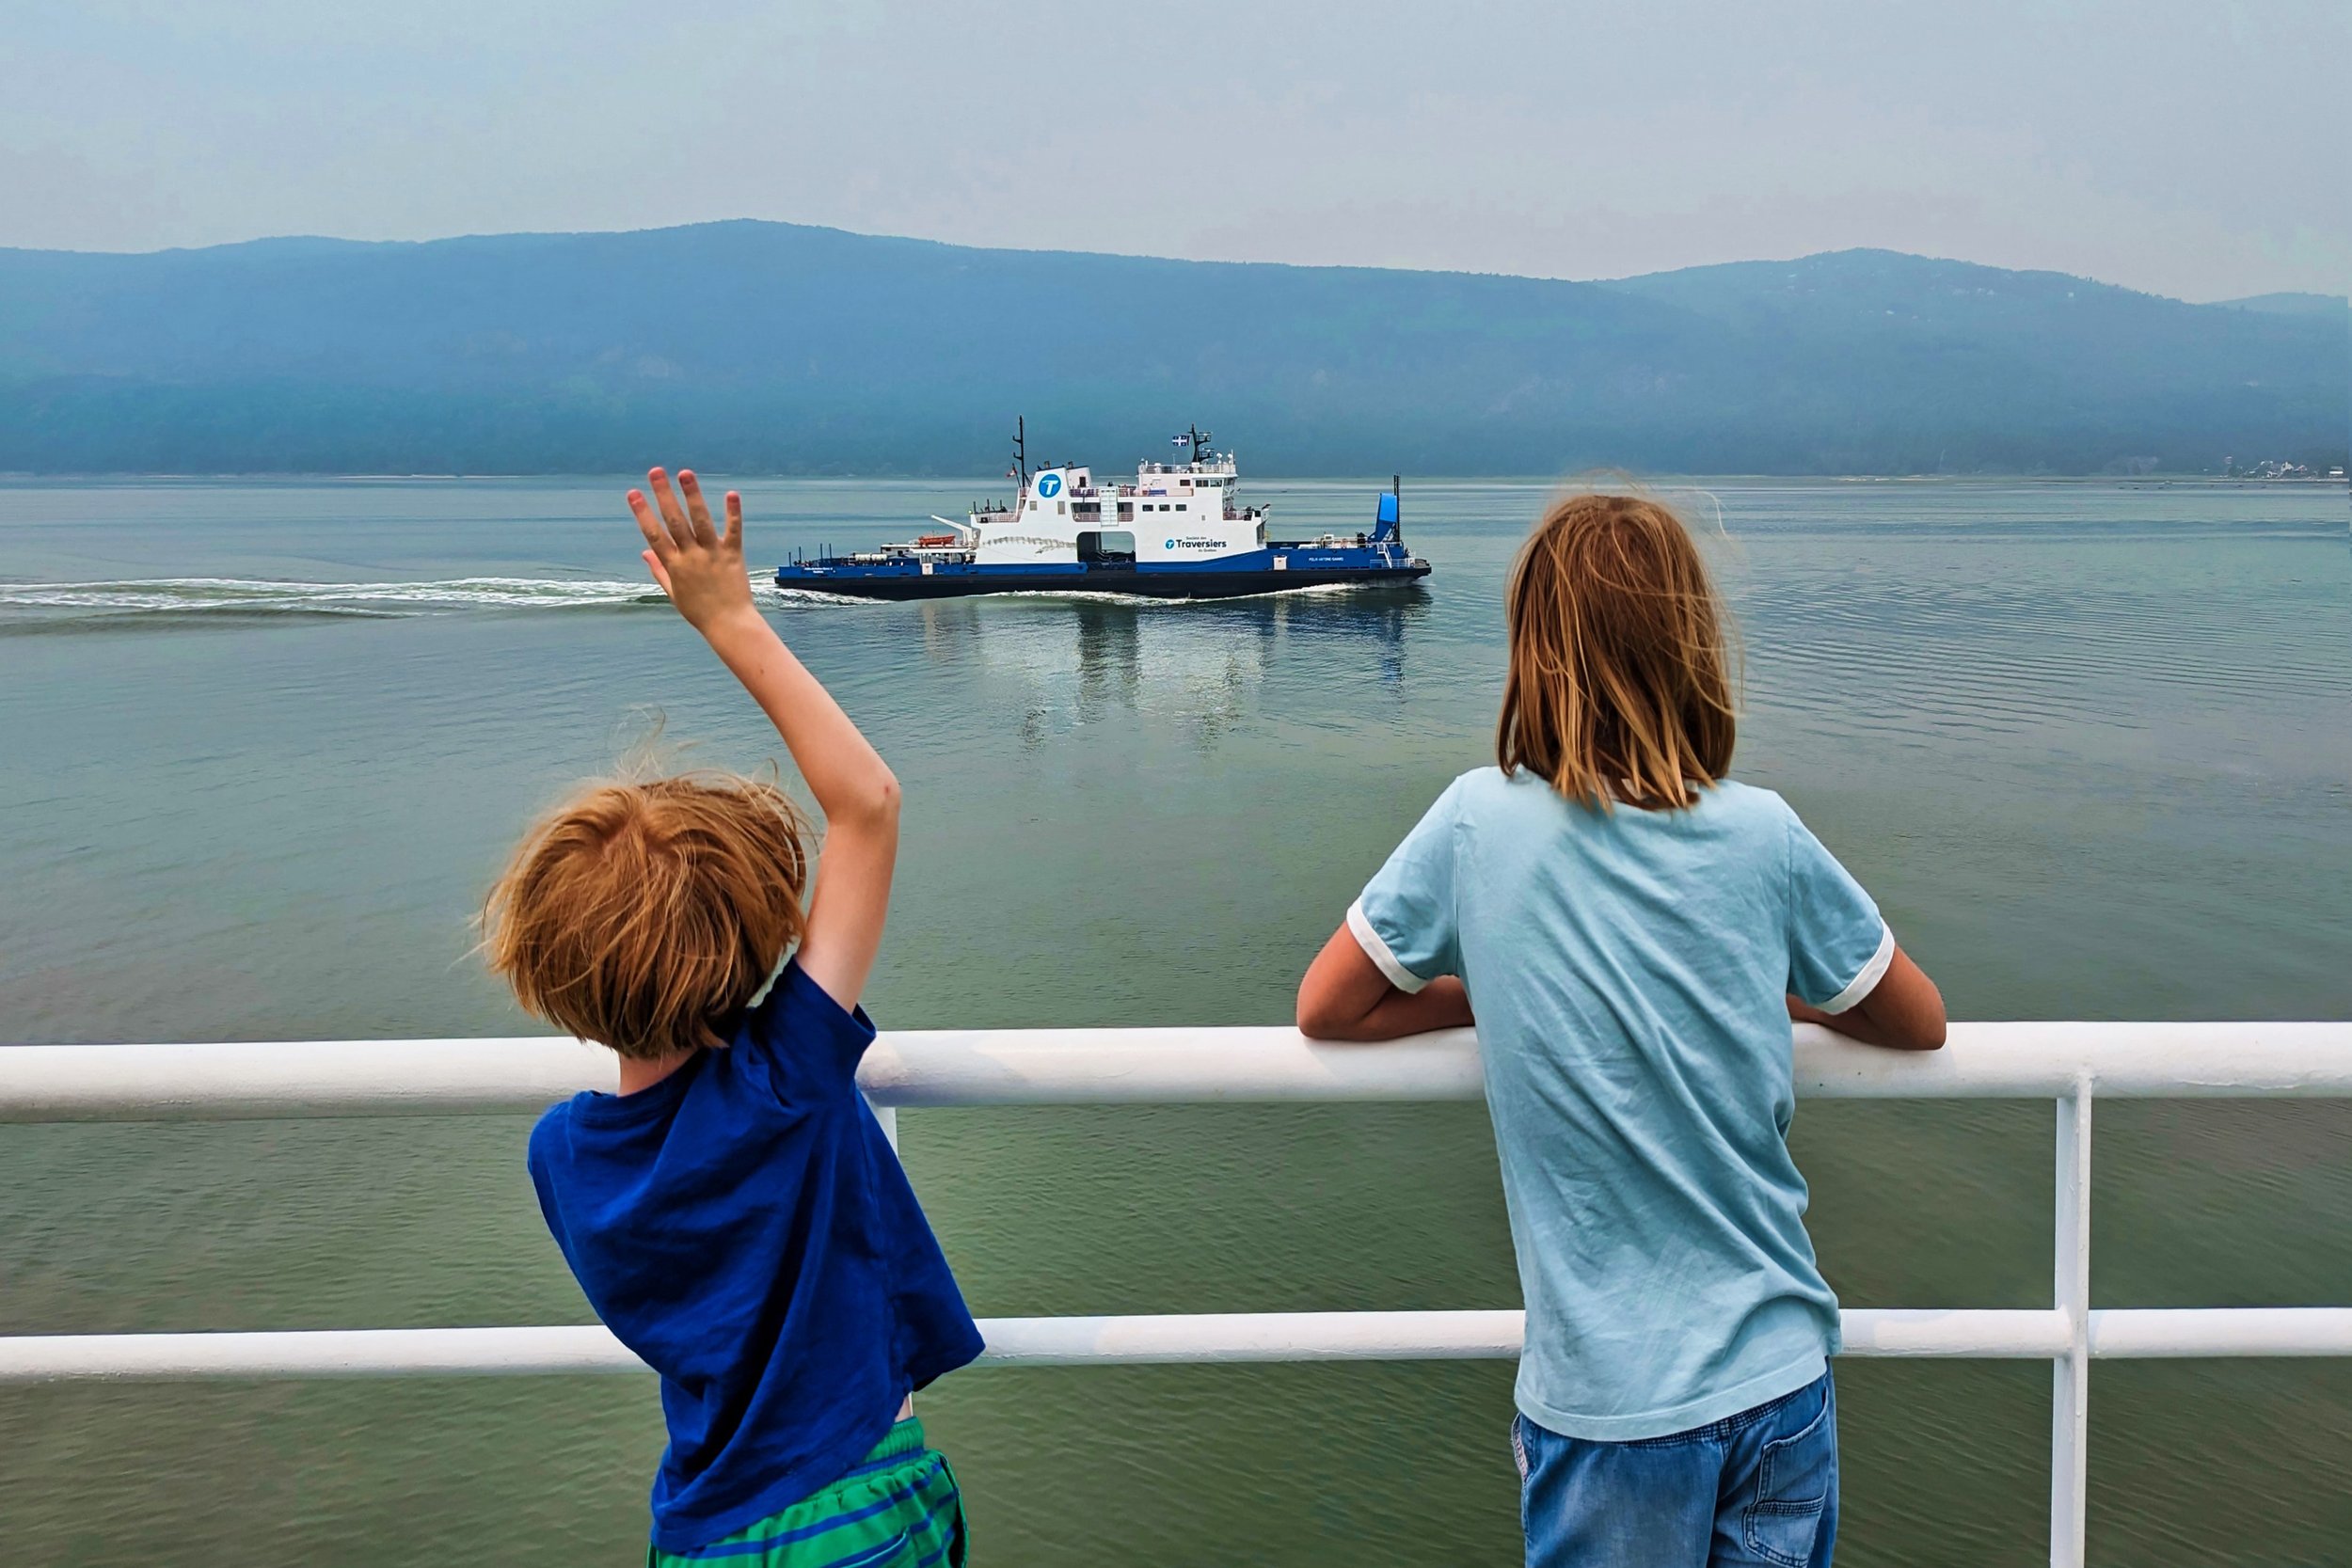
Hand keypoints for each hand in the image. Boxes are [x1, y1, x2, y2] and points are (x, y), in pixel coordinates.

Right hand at [628, 467, 757, 635]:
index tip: (632, 493)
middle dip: (663, 495)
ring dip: (692, 496)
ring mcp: (712, 555)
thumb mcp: (674, 593)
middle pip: (674, 522)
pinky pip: (733, 531)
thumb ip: (659, 571)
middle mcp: (691, 557)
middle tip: (655, 471)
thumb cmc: (699, 611)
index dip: (642, 513)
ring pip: (701, 521)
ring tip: (685, 473)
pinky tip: (732, 493)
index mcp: (674, 566)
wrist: (729, 625)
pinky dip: (733, 513)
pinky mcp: (733, 555)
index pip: (654, 535)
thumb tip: (644, 552)